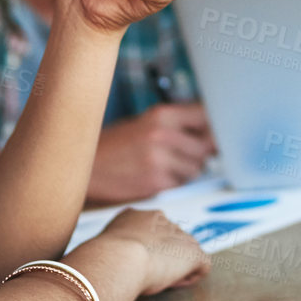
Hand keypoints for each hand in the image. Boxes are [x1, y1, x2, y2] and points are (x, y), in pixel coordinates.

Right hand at [86, 104, 216, 203]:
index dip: (213, 127)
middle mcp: (163, 135)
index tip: (215, 133)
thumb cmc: (115, 144)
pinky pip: (180, 185)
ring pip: (196, 169)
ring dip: (187, 171)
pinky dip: (173, 184)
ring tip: (163, 166)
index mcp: (161, 115)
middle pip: (206, 146)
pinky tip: (154, 178)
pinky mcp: (155, 183)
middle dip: (200, 153)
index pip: (206, 116)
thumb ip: (177, 125)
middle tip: (182, 155)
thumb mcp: (145, 123)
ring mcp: (159, 160)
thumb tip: (212, 132)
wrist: (85, 166)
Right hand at [95, 207, 210, 294]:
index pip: (147, 230)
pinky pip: (201, 265)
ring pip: (185, 250)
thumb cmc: (103, 259)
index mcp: (135, 216)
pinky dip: (190, 276)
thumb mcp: (101, 249)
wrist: (119, 258)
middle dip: (163, 255)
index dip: (145, 249)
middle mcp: (160, 219)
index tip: (137, 265)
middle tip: (149, 274)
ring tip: (161, 281)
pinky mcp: (193, 252)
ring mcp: (179, 234)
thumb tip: (100, 264)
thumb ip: (109, 251)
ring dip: (177, 266)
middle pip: (169, 237)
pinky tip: (174, 284)